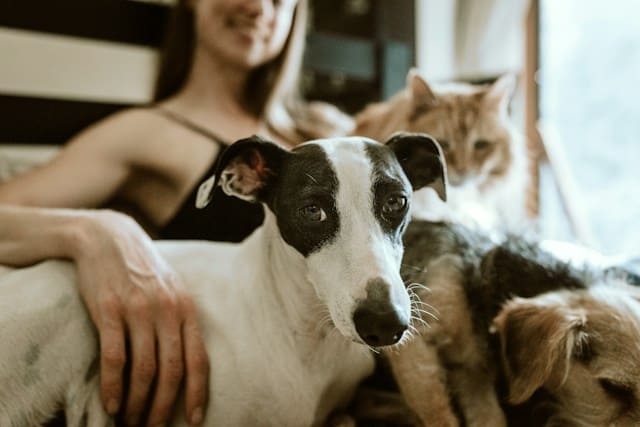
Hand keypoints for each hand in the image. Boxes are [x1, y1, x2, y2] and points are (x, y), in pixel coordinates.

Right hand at [72, 210, 208, 425]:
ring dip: (138, 403)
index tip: (195, 419)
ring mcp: (138, 310)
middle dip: (164, 406)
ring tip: (132, 422)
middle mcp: (167, 310)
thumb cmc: (144, 270)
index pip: (198, 359)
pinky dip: (113, 386)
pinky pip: (114, 358)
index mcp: (186, 308)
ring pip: (144, 369)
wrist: (109, 238)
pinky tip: (111, 404)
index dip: (198, 393)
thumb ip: (181, 321)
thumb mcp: (172, 290)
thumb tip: (188, 363)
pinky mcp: (109, 310)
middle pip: (171, 371)